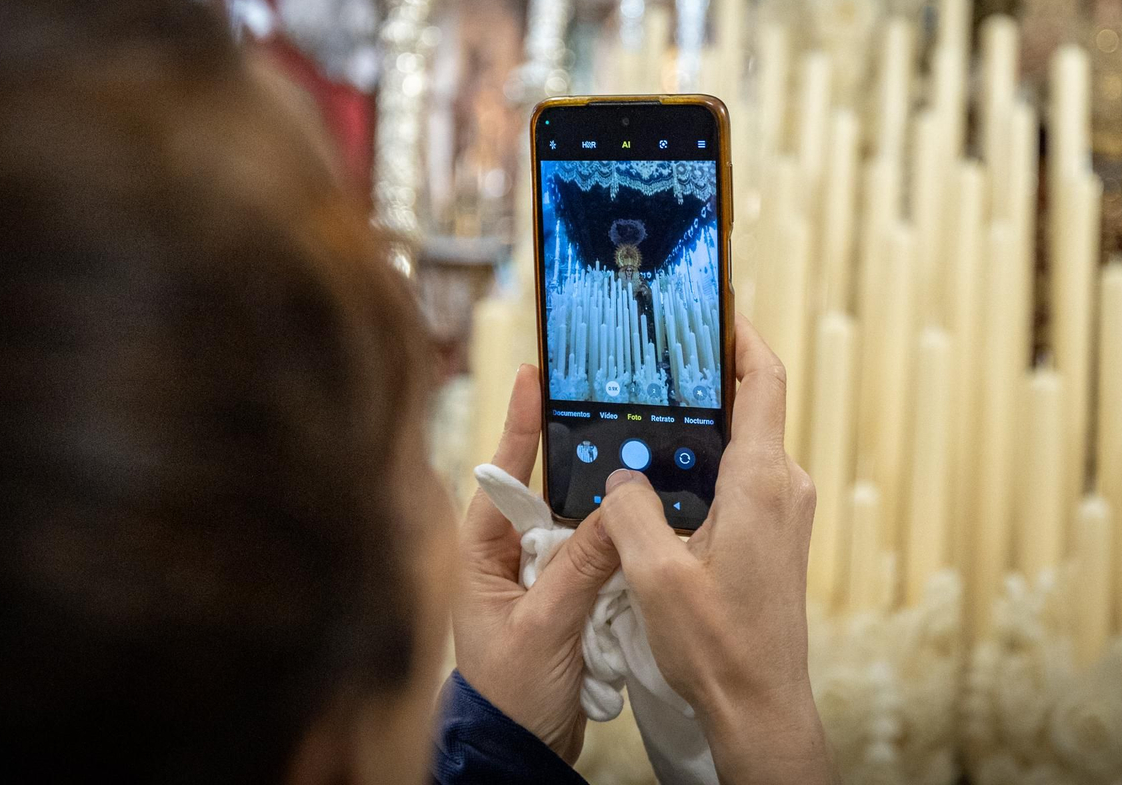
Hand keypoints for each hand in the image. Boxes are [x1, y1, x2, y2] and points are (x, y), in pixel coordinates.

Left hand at [452, 364, 620, 762]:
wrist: (521, 751)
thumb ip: (581, 568)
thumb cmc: (511, 695)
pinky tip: (643, 524)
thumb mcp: (545, 628)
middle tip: (611, 405)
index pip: (503, 475)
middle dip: (579, 456)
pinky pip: (594, 555)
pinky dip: (615, 543)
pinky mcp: (565, 596)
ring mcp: (536, 575)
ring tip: (639, 460)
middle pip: (548, 489)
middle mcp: (506, 555)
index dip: (521, 424)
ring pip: (577, 521)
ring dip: (604, 505)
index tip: (535, 374)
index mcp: (479, 553)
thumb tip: (618, 509)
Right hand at [600, 315, 835, 784]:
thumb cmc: (717, 643)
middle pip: (752, 405)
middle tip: (659, 355)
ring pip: (744, 445)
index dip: (742, 336)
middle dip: (708, 377)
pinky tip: (663, 476)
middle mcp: (783, 487)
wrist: (760, 703)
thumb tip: (623, 475)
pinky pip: (743, 478)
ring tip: (650, 412)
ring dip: (703, 426)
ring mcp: (784, 512)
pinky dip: (707, 463)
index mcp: (761, 481)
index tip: (714, 306)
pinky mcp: (775, 535)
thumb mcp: (653, 571)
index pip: (764, 381)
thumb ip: (633, 508)